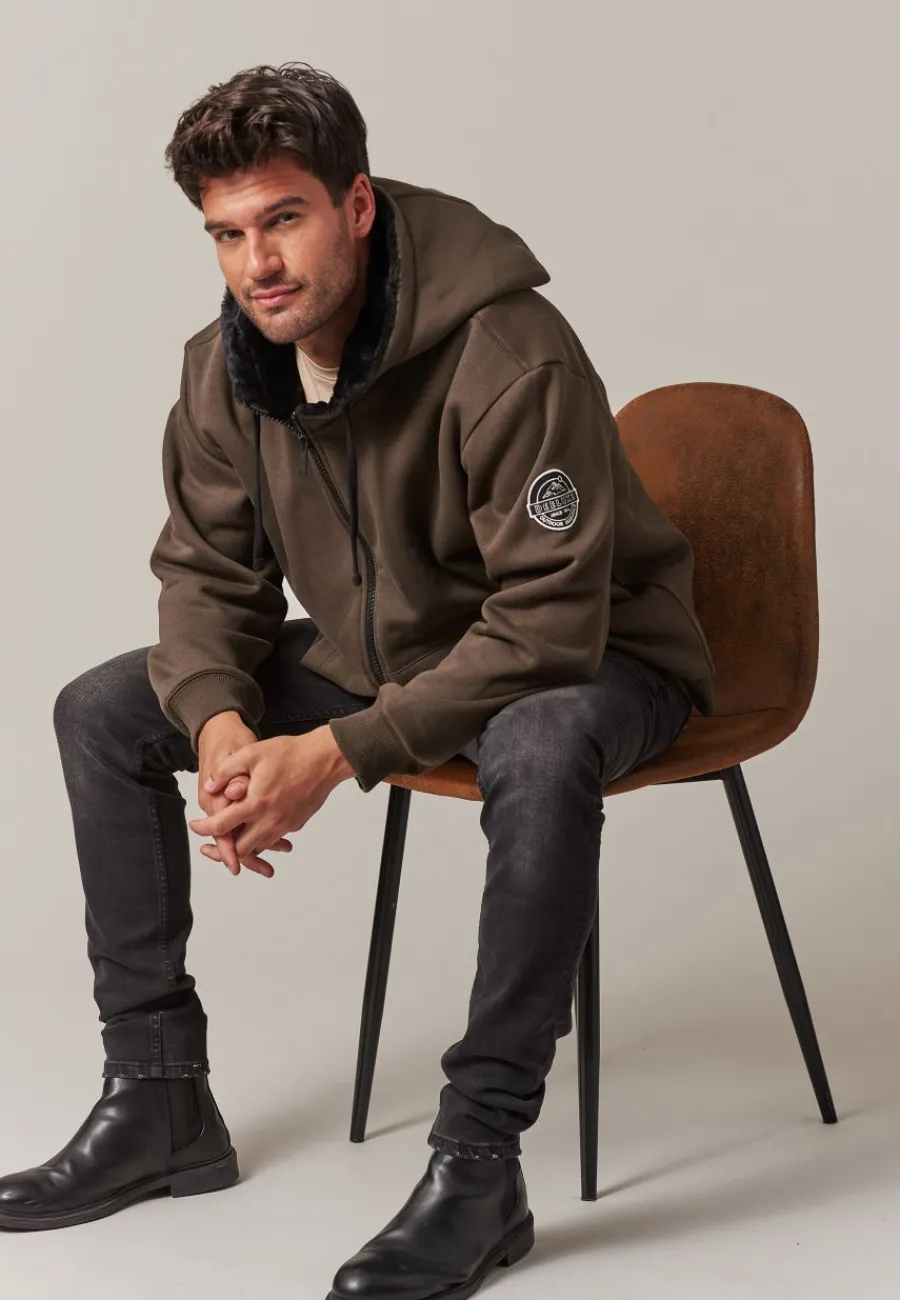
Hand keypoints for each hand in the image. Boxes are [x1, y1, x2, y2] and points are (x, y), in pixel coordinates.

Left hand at [189, 725, 353, 867]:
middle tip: (210, 843)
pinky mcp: (296, 824)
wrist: (325, 758)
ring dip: (243, 846)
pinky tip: (256, 826)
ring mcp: (285, 825)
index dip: (203, 828)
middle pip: (240, 849)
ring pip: (259, 848)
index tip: (195, 826)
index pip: (221, 826)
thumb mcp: (252, 753)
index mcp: (256, 803)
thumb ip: (226, 771)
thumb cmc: (291, 753)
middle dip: (222, 849)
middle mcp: (270, 820)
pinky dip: (262, 839)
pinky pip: (274, 839)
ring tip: (231, 837)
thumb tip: (210, 787)